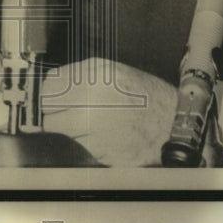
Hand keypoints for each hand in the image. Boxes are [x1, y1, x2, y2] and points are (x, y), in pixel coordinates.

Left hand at [40, 57, 178, 166]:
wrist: (173, 123)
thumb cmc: (144, 98)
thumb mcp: (113, 73)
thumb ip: (81, 77)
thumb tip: (51, 88)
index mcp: (97, 73)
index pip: (50, 84)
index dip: (48, 94)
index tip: (51, 100)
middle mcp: (95, 96)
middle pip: (48, 108)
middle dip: (53, 113)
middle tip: (65, 115)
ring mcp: (98, 124)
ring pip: (58, 131)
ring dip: (65, 132)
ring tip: (84, 127)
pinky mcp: (102, 149)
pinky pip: (75, 147)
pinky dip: (81, 146)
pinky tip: (97, 139)